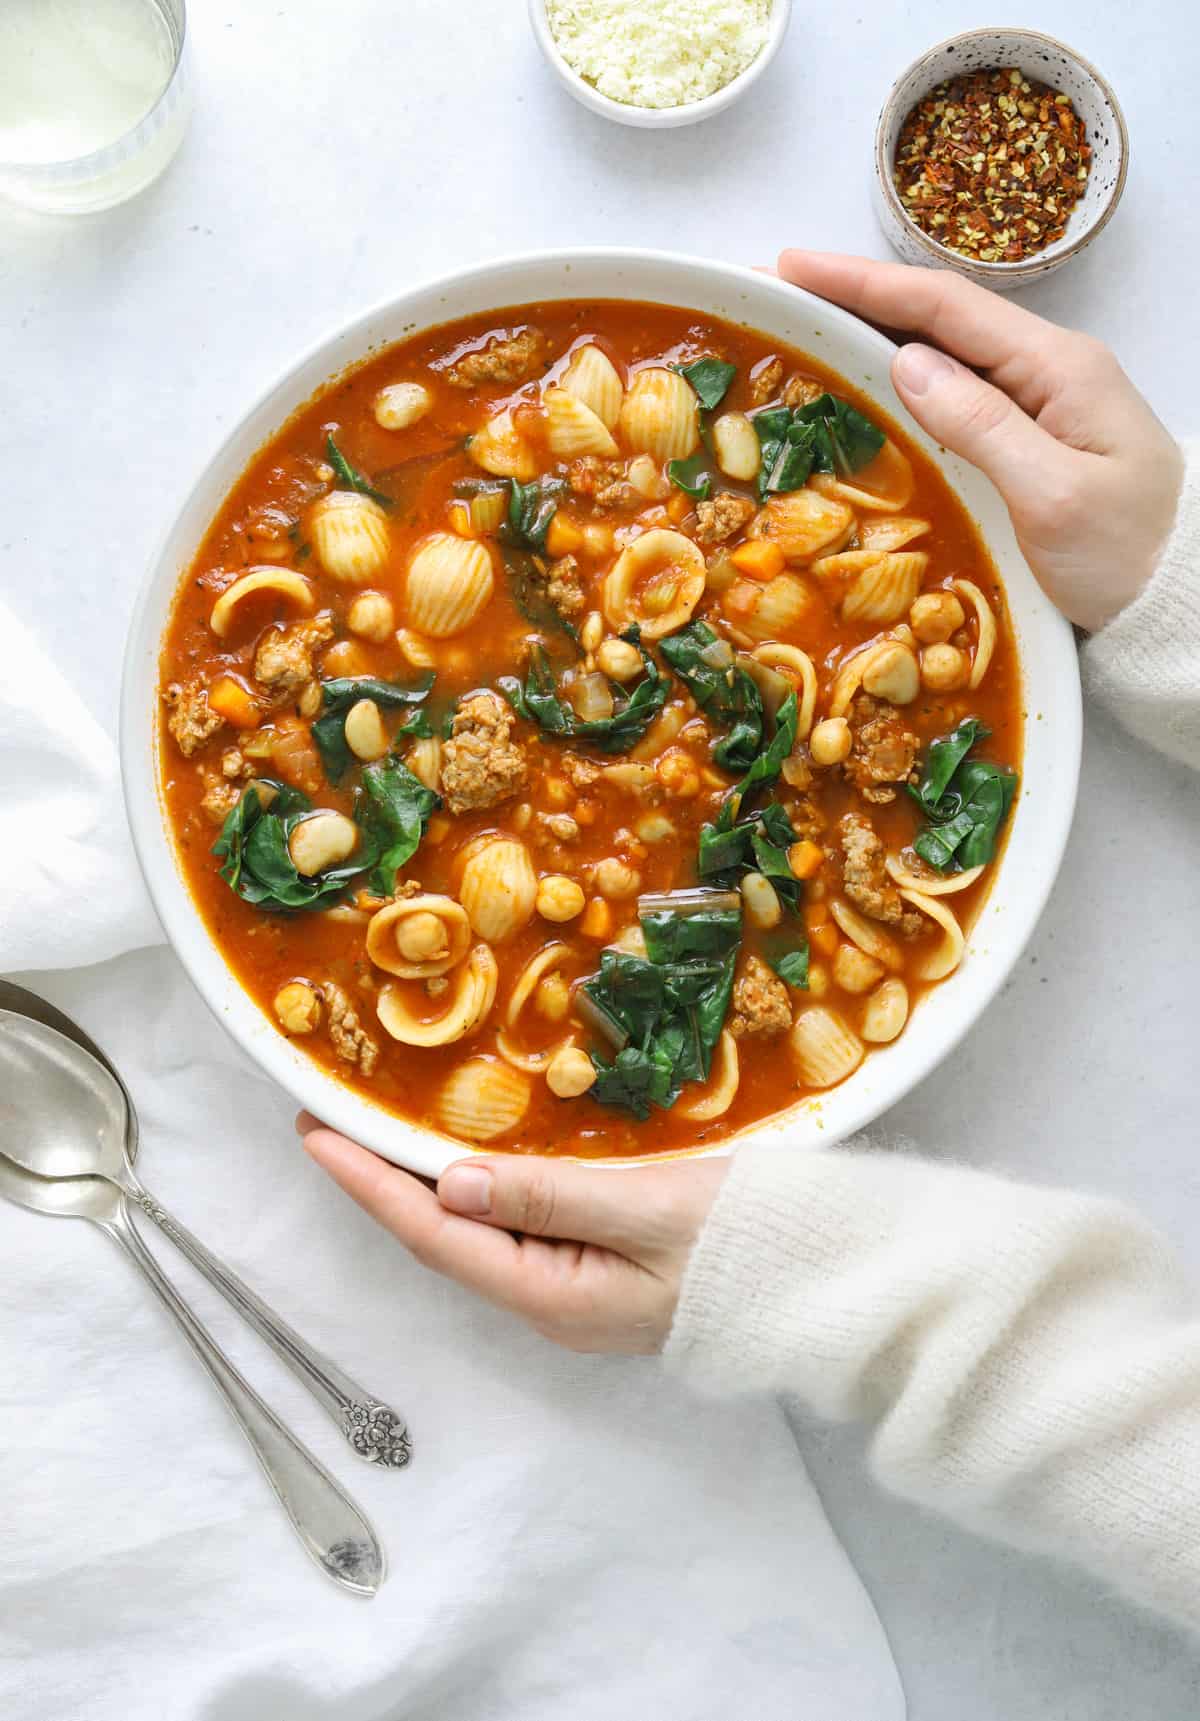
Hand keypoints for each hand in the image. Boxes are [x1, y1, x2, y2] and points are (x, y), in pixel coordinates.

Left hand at [300, 1115, 727, 1352]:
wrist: (822, 1281)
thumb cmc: (744, 1241)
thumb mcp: (648, 1209)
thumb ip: (548, 1196)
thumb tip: (449, 1184)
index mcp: (554, 1295)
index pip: (436, 1234)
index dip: (370, 1184)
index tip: (316, 1135)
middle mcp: (553, 1301)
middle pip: (445, 1238)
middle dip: (384, 1182)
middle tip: (332, 1121)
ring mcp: (578, 1290)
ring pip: (479, 1232)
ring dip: (425, 1183)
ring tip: (379, 1132)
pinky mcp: (603, 1269)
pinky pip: (518, 1226)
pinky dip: (479, 1187)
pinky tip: (469, 1157)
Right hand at [776, 250, 1183, 631]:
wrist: (1180, 596)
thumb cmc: (1127, 553)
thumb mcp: (1053, 494)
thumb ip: (981, 424)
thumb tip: (906, 362)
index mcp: (1056, 367)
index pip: (944, 306)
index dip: (863, 284)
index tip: (795, 268)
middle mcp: (1047, 370)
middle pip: (938, 317)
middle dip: (858, 299)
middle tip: (784, 292)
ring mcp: (1040, 403)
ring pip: (944, 353)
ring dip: (875, 335)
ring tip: (808, 329)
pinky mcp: (1030, 439)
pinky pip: (956, 394)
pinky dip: (902, 380)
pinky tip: (867, 386)